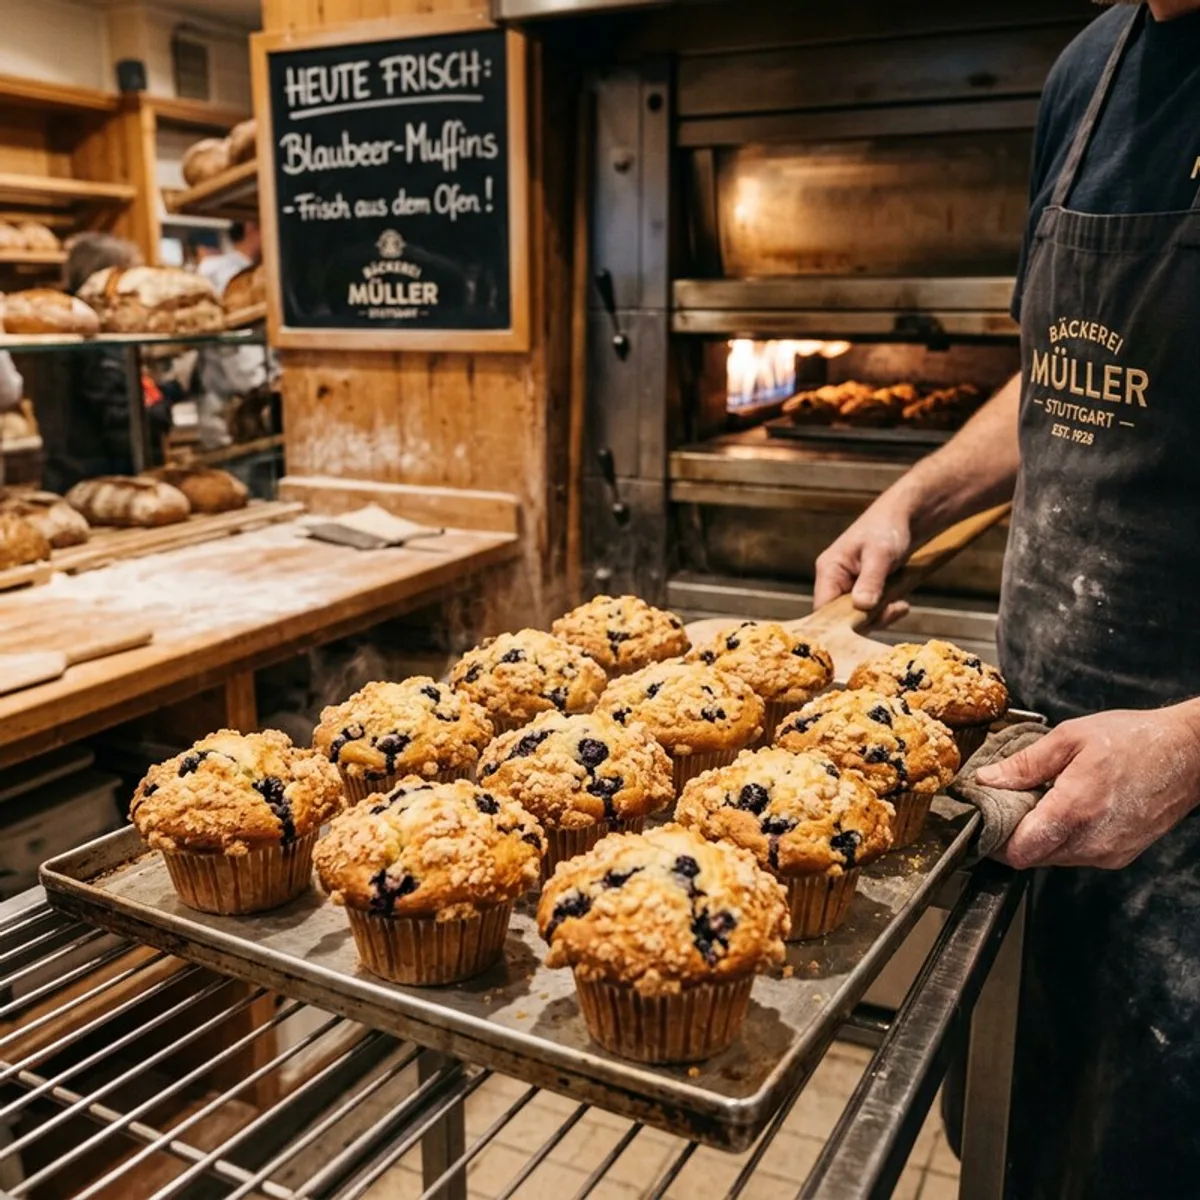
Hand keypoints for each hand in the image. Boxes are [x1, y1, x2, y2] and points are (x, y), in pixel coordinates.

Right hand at [813, 495, 913, 622]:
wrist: (907, 516)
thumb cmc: (888, 528)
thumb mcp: (880, 554)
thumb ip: (870, 580)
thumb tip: (862, 606)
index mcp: (829, 570)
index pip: (823, 609)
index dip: (840, 623)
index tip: (867, 625)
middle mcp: (834, 580)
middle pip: (840, 617)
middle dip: (868, 620)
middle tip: (893, 610)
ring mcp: (849, 586)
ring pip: (857, 616)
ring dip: (880, 616)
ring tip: (900, 605)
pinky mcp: (863, 590)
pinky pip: (869, 611)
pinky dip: (885, 611)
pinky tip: (900, 603)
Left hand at [976, 705, 1199, 869]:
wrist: (1189, 755)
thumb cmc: (1132, 740)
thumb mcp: (1069, 738)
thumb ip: (1025, 764)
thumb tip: (987, 779)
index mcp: (1074, 811)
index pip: (1019, 851)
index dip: (995, 840)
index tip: (985, 819)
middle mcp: (1092, 842)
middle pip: (1032, 857)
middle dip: (1014, 835)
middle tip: (1009, 804)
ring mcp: (1109, 853)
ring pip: (1054, 858)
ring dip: (1039, 837)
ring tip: (1040, 802)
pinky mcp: (1120, 855)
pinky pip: (1077, 855)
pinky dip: (1062, 838)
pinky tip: (1065, 810)